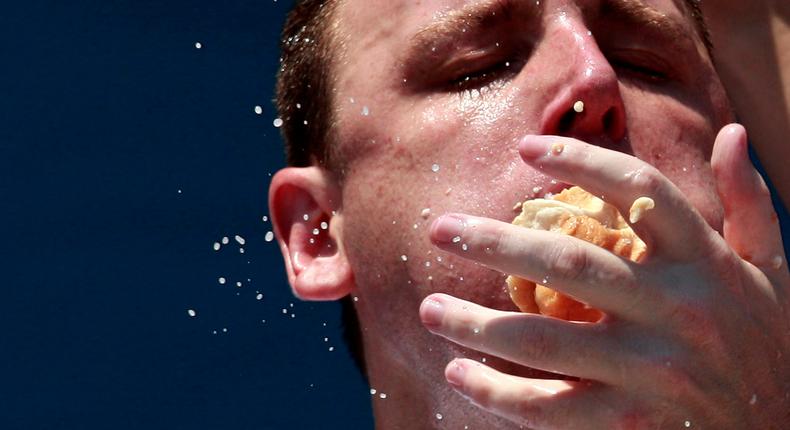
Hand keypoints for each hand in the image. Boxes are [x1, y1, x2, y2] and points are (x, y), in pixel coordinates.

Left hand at [419, 124, 789, 428]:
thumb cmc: (766, 346)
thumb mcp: (772, 272)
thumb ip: (749, 205)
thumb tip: (733, 133)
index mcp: (707, 265)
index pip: (639, 192)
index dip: (579, 162)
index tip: (525, 148)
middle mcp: (678, 312)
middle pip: (569, 264)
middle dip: (494, 244)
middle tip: (440, 230)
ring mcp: (653, 374)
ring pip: (545, 342)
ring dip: (476, 324)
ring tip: (428, 309)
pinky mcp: (631, 426)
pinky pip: (550, 409)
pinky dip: (497, 393)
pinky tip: (459, 373)